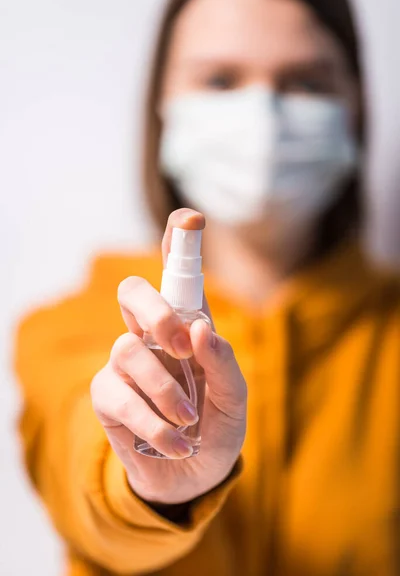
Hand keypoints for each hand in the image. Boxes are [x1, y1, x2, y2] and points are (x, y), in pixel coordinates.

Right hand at [91, 209, 246, 504]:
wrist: (193, 477)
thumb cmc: (217, 428)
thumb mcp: (235, 400)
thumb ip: (223, 363)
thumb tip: (200, 330)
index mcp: (188, 327)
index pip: (177, 277)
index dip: (179, 243)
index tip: (190, 220)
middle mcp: (153, 336)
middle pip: (133, 292)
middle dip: (156, 313)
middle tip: (183, 346)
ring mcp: (126, 364)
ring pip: (126, 348)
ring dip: (165, 390)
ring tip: (189, 420)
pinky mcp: (108, 395)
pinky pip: (118, 394)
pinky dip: (153, 422)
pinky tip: (176, 441)